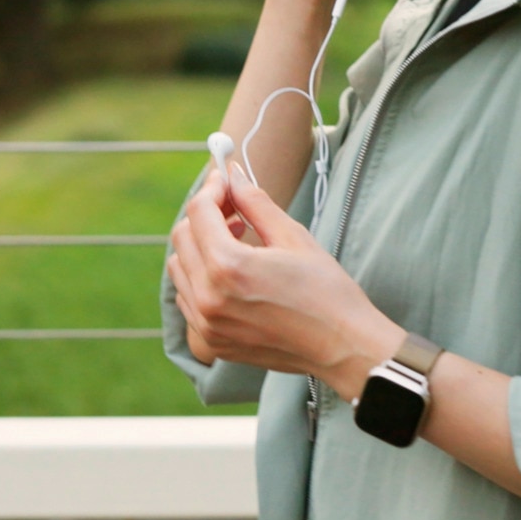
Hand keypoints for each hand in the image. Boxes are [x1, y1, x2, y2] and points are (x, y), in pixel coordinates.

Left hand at [168, 165, 401, 400]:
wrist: (341, 345)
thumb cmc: (325, 291)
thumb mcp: (293, 237)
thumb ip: (255, 202)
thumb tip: (234, 174)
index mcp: (228, 267)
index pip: (199, 211)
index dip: (212, 188)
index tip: (225, 179)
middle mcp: (208, 297)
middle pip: (183, 236)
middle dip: (205, 214)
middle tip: (233, 207)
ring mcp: (206, 324)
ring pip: (179, 267)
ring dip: (199, 246)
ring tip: (235, 240)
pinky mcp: (212, 340)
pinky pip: (187, 297)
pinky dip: (199, 277)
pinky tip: (230, 273)